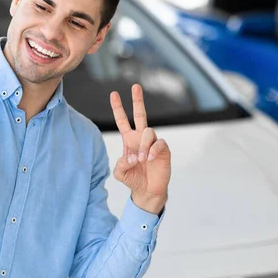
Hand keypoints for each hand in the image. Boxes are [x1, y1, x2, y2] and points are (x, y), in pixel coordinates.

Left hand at [109, 84, 170, 214]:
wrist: (148, 191)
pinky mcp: (163, 149)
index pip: (122, 120)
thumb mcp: (120, 173)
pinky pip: (158, 143)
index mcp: (128, 140)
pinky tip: (149, 159)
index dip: (118, 108)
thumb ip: (120, 164)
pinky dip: (152, 150)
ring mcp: (152, 143)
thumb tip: (131, 156)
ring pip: (148, 131)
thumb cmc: (133, 179)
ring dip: (143, 145)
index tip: (113, 94)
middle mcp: (140, 138)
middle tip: (135, 86)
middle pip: (140, 115)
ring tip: (142, 159)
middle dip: (137, 100)